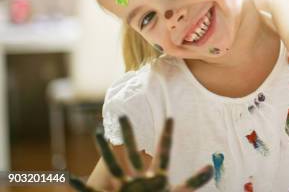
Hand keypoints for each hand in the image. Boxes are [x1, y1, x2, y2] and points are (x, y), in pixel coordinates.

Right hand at [69, 116, 212, 191]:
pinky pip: (92, 191)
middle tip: (123, 114)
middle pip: (133, 152)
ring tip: (97, 132)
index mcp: (157, 178)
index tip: (172, 117)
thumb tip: (210, 168)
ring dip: (104, 149)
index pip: (164, 153)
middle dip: (128, 134)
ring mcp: (124, 188)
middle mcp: (139, 179)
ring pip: (112, 165)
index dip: (168, 136)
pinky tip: (68, 176)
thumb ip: (193, 182)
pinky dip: (79, 185)